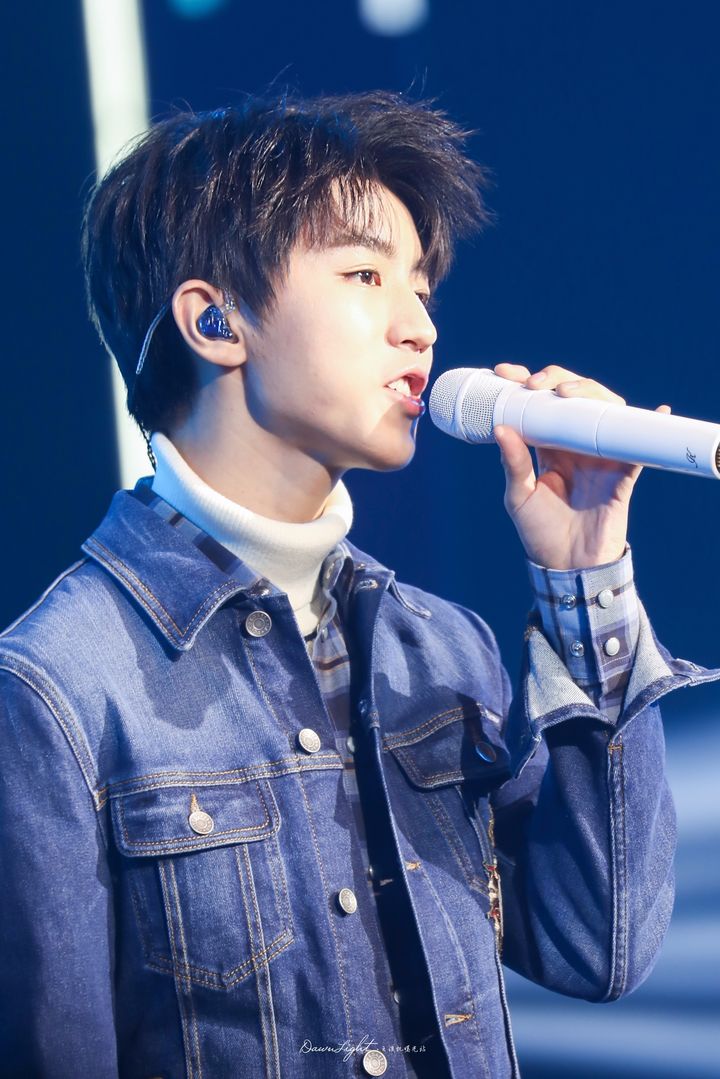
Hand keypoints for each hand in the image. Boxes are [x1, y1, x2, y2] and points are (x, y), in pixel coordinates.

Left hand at [493, 363, 670, 569]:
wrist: (568, 566)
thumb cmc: (540, 532)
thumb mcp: (519, 496)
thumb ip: (513, 463)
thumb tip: (502, 427)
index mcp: (548, 445)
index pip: (539, 404)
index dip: (526, 383)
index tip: (506, 374)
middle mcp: (575, 443)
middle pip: (574, 396)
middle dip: (556, 379)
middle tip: (536, 384)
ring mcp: (601, 453)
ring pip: (604, 408)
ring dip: (590, 392)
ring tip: (567, 393)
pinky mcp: (623, 470)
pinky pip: (639, 443)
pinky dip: (650, 423)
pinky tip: (655, 410)